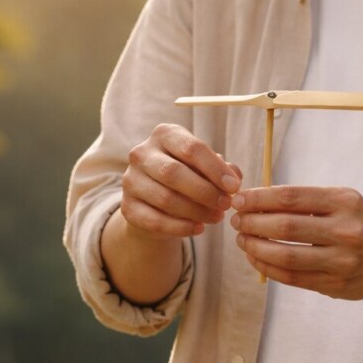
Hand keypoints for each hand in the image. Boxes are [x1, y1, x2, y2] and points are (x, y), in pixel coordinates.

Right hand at [120, 123, 241, 240]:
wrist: (155, 201)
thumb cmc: (187, 177)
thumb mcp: (205, 167)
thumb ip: (223, 169)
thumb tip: (235, 176)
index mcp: (164, 134)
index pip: (191, 148)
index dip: (215, 169)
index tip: (234, 187)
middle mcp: (142, 153)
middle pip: (174, 173)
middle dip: (205, 191)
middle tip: (226, 205)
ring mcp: (131, 180)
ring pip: (166, 199)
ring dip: (196, 211)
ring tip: (216, 217)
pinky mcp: (127, 207)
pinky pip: (156, 220)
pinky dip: (181, 227)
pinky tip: (199, 228)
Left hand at [231, 186, 362, 299]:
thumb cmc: (362, 223)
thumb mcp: (345, 201)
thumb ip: (307, 201)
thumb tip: (256, 201)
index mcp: (345, 202)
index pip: (291, 197)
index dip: (259, 199)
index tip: (239, 200)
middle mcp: (346, 231)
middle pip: (285, 227)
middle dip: (252, 223)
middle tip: (236, 221)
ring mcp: (341, 261)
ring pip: (286, 256)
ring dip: (255, 247)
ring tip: (243, 240)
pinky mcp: (335, 284)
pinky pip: (292, 277)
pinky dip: (267, 267)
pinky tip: (256, 258)